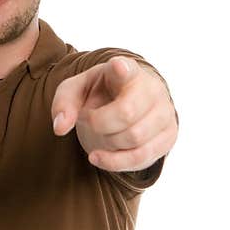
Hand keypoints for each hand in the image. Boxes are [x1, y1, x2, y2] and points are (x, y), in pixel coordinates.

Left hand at [51, 56, 176, 172]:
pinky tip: (98, 157)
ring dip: (107, 142)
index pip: (126, 68)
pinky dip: (114, 161)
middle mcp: (152, 88)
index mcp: (126, 70)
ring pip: (134, 137)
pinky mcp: (169, 136)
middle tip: (88, 120)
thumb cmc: (99, 93)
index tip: (117, 67)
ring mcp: (165, 112)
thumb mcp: (76, 91)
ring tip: (99, 134)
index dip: (122, 69)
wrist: (126, 104)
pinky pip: (141, 157)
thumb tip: (60, 127)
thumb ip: (63, 103)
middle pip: (125, 113)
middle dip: (99, 124)